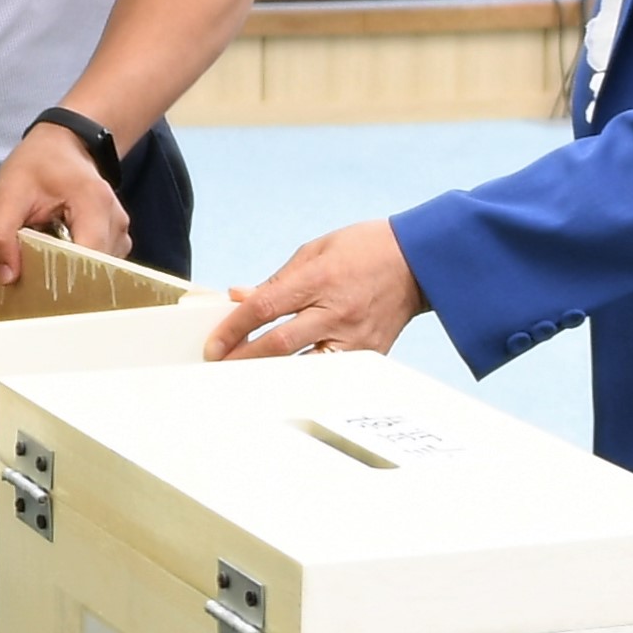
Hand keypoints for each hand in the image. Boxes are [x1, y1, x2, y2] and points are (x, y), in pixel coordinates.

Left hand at [0, 118, 127, 277]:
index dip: (59, 278)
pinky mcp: (117, 240)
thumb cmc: (38, 164)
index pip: (86, 261)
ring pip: (96, 272)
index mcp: (95, 205)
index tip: (33, 282)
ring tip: (44, 255)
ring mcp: (120, 232)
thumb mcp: (7, 192)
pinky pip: (98, 266)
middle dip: (61, 278)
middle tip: (32, 271)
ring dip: (69, 271)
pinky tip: (58, 251)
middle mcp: (117, 222)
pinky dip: (76, 266)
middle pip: (93, 271)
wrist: (65, 144)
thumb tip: (8, 277)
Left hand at [208, 219, 424, 361]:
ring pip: (304, 367)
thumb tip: (239, 297)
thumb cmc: (365, 250)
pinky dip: (305, 379)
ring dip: (271, 376)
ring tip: (245, 381)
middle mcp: (336, 311)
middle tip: (219, 367)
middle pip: (279, 344)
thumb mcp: (316, 251)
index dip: (233, 328)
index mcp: (319, 279)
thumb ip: (276, 280)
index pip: (264, 308)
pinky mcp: (369, 353)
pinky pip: (330, 373)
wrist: (419, 261)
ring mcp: (354, 336)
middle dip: (243, 358)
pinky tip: (285, 382)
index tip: (213, 344)